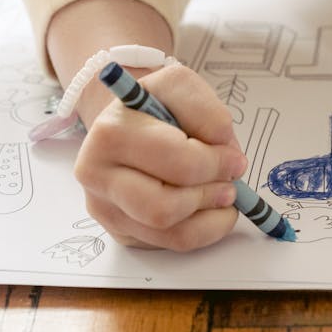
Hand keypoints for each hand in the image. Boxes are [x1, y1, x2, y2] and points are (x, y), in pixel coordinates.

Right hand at [45, 0, 246, 250]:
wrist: (128, 122)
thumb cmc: (157, 107)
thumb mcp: (181, 87)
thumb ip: (205, 111)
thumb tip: (222, 148)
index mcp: (110, 133)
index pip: (174, 161)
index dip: (215, 164)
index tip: (235, 159)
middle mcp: (96, 175)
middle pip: (164, 208)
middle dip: (209, 196)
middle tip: (230, 184)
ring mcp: (104, 208)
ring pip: (169, 232)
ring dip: (210, 217)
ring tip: (223, 196)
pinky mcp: (120, 232)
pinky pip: (171, 244)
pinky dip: (203, 230)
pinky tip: (209, 210)